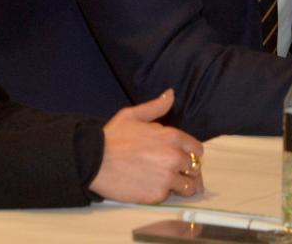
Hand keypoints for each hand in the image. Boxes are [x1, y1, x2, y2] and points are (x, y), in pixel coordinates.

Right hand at [90, 89, 204, 203]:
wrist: (94, 161)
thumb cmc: (112, 137)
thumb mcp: (133, 114)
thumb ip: (156, 106)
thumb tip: (171, 94)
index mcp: (172, 136)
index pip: (197, 150)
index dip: (191, 154)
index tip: (182, 157)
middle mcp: (174, 157)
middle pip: (195, 168)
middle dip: (186, 170)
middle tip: (173, 171)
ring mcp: (167, 177)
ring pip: (187, 186)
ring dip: (180, 185)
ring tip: (167, 182)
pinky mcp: (157, 194)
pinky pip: (169, 196)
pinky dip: (163, 193)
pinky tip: (151, 186)